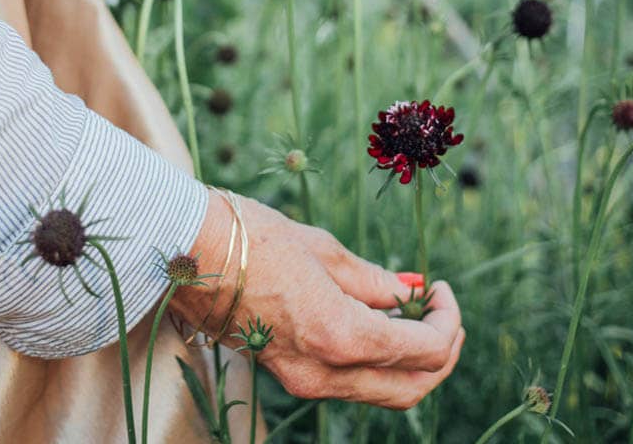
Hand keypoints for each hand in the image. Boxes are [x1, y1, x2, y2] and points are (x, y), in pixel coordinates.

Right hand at [170, 191, 464, 408]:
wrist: (186, 254)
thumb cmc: (252, 237)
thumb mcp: (322, 248)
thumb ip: (371, 279)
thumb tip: (410, 289)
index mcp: (340, 335)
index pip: (423, 350)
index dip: (446, 321)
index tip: (441, 288)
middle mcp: (325, 371)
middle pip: (411, 389)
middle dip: (442, 353)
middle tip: (443, 309)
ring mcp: (304, 380)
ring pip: (383, 393)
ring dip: (413, 363)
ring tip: (417, 315)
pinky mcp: (289, 374)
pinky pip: (351, 383)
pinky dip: (379, 361)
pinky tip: (379, 321)